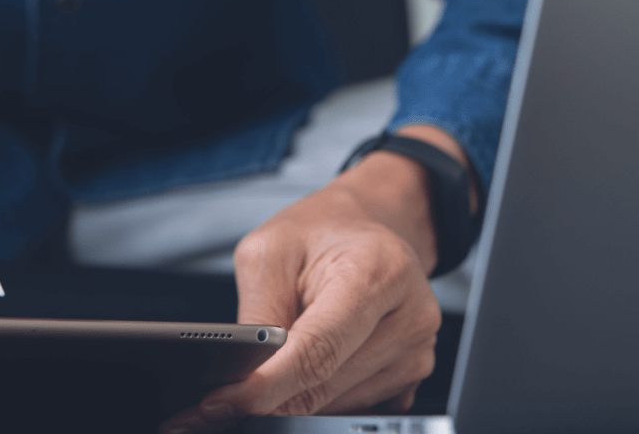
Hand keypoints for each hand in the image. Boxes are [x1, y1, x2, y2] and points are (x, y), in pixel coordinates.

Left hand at [161, 126, 473, 431]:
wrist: (366, 229)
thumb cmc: (320, 234)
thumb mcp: (269, 251)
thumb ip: (257, 314)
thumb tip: (242, 375)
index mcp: (380, 270)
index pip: (319, 349)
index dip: (267, 385)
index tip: (221, 404)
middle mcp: (410, 316)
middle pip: (325, 384)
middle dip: (270, 394)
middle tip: (221, 395)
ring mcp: (417, 351)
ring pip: (335, 404)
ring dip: (294, 394)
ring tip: (275, 359)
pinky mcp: (411, 378)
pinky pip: (351, 408)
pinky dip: (317, 397)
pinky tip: (302, 369)